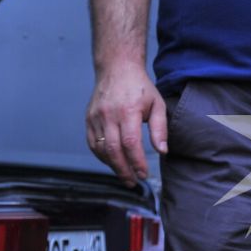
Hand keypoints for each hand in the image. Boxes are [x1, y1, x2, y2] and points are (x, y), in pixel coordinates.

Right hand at [86, 62, 166, 185]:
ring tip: (125, 175)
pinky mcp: (89, 118)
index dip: (137, 162)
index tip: (144, 174)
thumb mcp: (157, 104)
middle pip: (113, 150)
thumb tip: (162, 151)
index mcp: (128, 111)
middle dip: (124, 170)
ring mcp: (96, 117)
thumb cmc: (140, 87)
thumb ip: (159, 129)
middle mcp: (109, 115)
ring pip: (101, 149)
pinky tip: (112, 162)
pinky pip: (92, 143)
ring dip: (112, 165)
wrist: (117, 68)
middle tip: (133, 181)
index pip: (130, 143)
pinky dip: (101, 156)